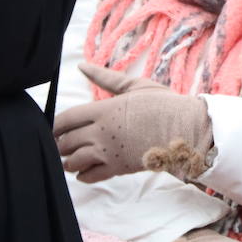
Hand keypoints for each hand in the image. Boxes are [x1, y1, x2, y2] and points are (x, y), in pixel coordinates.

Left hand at [53, 63, 212, 183]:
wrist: (186, 129)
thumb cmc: (164, 105)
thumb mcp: (135, 85)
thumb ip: (106, 77)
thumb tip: (82, 65)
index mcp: (103, 109)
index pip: (66, 119)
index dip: (55, 126)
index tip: (55, 129)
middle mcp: (101, 131)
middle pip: (66, 141)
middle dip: (61, 144)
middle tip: (62, 145)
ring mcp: (109, 151)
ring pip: (74, 161)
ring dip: (69, 161)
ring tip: (71, 159)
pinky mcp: (119, 168)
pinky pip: (91, 176)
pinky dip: (83, 175)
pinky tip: (84, 171)